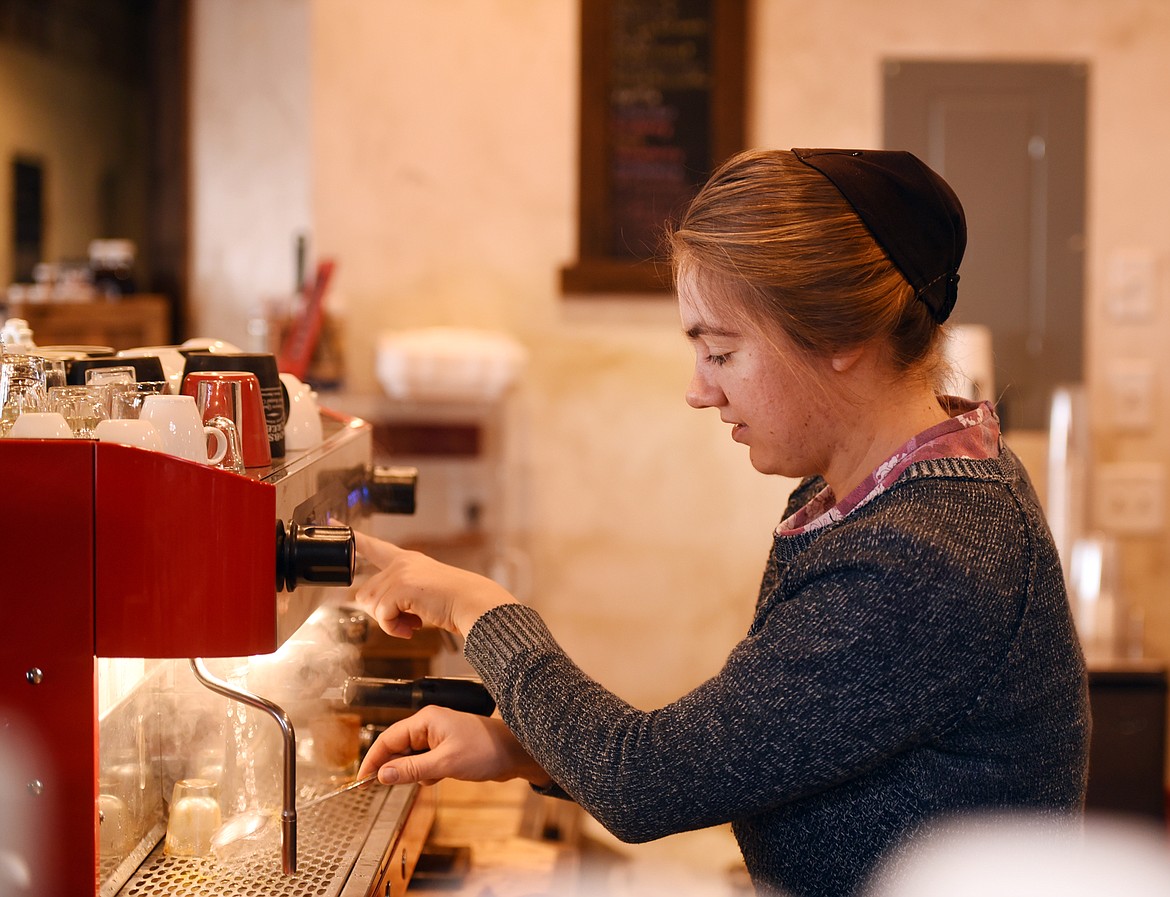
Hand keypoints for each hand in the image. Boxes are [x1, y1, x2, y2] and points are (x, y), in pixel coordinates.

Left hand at [352, 530, 515, 638]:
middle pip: (365, 593)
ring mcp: (401, 573)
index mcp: (407, 560)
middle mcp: (401, 563)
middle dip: (381, 614)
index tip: (333, 521)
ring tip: (413, 624)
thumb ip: (398, 595)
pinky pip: (383, 615)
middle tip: (406, 622)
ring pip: (371, 606)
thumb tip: (377, 610)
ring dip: (390, 623)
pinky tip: (413, 628)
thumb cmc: (454, 602)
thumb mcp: (422, 593)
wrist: (474, 604)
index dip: (353, 538)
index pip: (373, 546)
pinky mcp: (403, 587)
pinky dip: (394, 628)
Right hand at [357, 705, 551, 787]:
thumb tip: (382, 775)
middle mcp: (429, 725)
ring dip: (413, 771)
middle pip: (397, 746)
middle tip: (385, 786)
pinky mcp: (446, 747)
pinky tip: (437, 778)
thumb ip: (411, 769)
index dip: (373, 759)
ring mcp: (438, 736)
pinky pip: (424, 761)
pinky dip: (426, 773)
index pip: (388, 738)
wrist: (514, 753)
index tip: (361, 779)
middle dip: (393, 767)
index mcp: (426, 720)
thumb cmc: (485, 750)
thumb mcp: (444, 764)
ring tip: (428, 778)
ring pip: (411, 756)